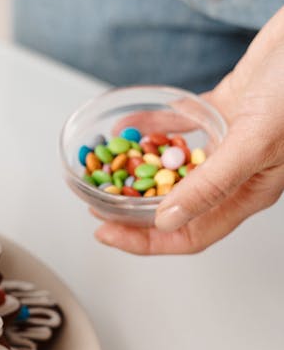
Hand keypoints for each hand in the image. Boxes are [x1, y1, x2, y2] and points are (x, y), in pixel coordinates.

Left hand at [94, 6, 283, 253]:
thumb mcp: (254, 142)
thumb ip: (212, 184)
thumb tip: (167, 220)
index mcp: (250, 191)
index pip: (191, 233)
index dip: (146, 240)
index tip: (107, 234)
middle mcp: (238, 171)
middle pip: (177, 204)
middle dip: (135, 208)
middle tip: (96, 202)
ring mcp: (231, 140)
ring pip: (176, 166)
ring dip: (141, 168)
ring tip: (106, 166)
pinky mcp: (226, 108)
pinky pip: (181, 125)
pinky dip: (154, 127)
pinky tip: (129, 125)